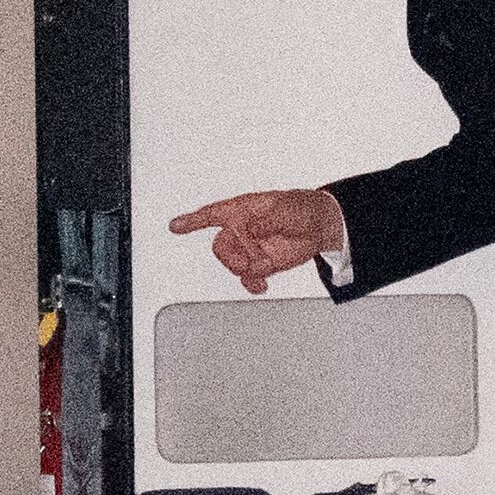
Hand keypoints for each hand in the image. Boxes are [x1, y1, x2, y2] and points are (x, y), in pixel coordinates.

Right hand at [169, 187, 344, 295]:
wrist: (319, 226)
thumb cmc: (301, 209)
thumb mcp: (285, 210)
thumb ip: (265, 220)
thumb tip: (250, 230)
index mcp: (243, 210)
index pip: (213, 215)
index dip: (193, 221)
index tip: (175, 226)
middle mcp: (242, 230)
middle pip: (221, 248)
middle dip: (232, 258)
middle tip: (248, 262)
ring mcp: (250, 248)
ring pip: (233, 265)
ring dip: (247, 270)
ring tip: (266, 267)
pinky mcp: (260, 264)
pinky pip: (247, 278)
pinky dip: (252, 284)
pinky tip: (261, 286)